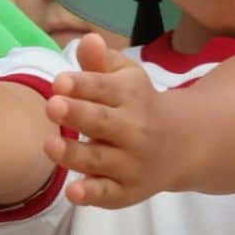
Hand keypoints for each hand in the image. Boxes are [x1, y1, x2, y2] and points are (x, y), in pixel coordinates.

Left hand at [43, 33, 192, 208]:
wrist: (184, 143)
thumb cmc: (139, 104)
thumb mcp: (126, 77)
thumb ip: (100, 62)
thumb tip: (87, 39)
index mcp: (131, 95)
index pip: (104, 88)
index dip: (82, 84)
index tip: (59, 82)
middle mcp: (133, 129)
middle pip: (102, 122)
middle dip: (77, 113)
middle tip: (52, 106)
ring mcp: (131, 162)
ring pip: (99, 159)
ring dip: (74, 153)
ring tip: (49, 144)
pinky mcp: (127, 191)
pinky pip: (108, 194)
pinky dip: (92, 194)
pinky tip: (73, 192)